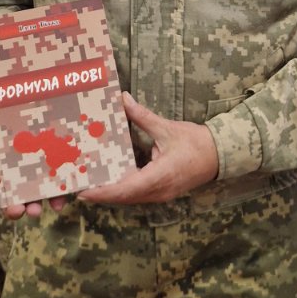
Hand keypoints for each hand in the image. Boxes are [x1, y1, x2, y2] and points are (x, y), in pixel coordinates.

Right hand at [0, 97, 64, 219]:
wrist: (20, 90)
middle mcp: (12, 169)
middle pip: (11, 195)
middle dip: (14, 207)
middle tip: (20, 210)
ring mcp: (34, 166)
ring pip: (37, 191)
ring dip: (43, 202)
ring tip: (52, 205)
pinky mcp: (53, 160)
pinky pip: (58, 176)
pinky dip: (64, 185)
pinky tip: (72, 187)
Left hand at [78, 92, 218, 205]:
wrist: (220, 155)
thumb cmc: (196, 143)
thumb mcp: (167, 128)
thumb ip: (142, 116)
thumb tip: (123, 99)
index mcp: (160, 176)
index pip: (126, 189)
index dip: (104, 192)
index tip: (84, 191)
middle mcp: (158, 191)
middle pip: (123, 197)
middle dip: (100, 194)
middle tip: (76, 184)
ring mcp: (161, 194)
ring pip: (130, 198)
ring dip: (110, 193)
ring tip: (87, 184)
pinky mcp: (162, 193)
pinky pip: (137, 195)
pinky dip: (121, 191)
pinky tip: (109, 182)